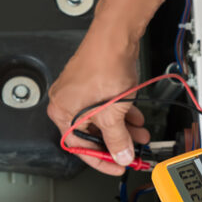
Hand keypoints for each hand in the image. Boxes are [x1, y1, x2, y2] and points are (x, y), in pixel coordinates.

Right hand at [47, 20, 150, 175]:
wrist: (115, 36)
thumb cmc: (104, 65)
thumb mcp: (113, 113)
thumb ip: (117, 139)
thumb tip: (121, 154)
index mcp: (62, 112)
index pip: (79, 148)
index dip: (101, 160)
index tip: (117, 166)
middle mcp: (66, 102)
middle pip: (91, 134)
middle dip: (116, 142)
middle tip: (131, 151)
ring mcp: (79, 92)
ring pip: (101, 119)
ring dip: (122, 128)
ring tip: (140, 135)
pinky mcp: (92, 83)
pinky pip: (105, 106)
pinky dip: (120, 113)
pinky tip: (135, 117)